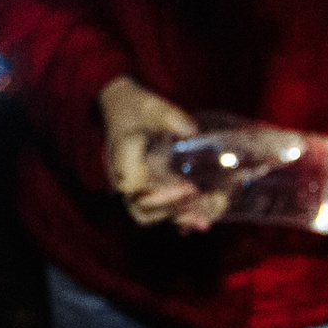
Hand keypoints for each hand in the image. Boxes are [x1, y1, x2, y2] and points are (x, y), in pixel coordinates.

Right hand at [97, 75, 229, 232]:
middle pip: (142, 209)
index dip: (162, 195)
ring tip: (206, 221)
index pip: (135, 188)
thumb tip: (192, 131)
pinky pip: (159, 212)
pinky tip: (202, 222)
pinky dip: (178, 220)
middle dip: (173, 212)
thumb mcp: (151, 106)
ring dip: (178, 220)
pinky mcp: (147, 189)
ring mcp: (135, 187)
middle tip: (203, 202)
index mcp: (122, 159)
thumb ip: (170, 116)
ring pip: (150, 216)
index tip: (191, 189)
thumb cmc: (136, 107)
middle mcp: (125, 179)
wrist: (121, 108)